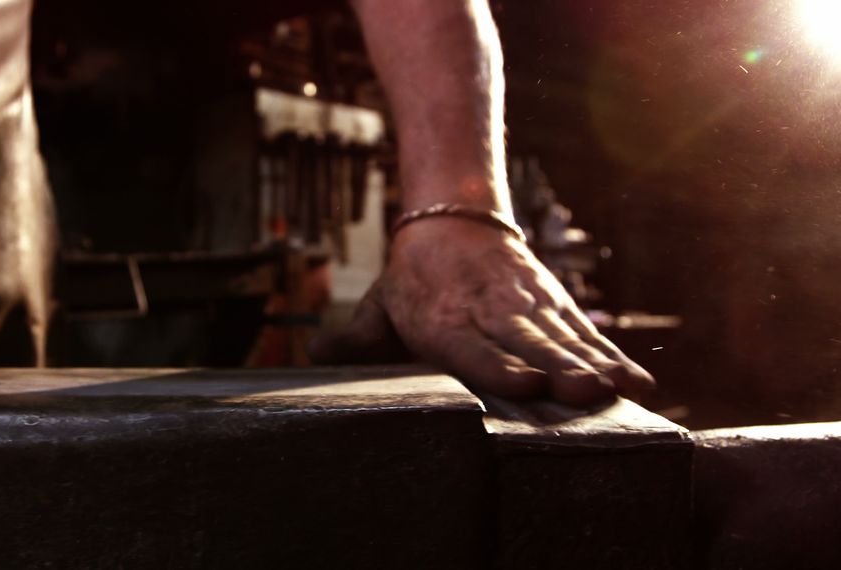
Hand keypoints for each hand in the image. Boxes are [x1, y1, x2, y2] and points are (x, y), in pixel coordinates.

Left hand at [309, 217, 654, 406]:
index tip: (526, 386)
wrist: (453, 218)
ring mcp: (526, 306)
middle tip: (584, 392)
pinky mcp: (552, 304)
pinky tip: (635, 382)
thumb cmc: (412, 279)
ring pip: (561, 336)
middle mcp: (489, 312)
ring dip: (592, 362)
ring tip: (620, 389)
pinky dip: (610, 354)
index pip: (473, 347)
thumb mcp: (380, 305)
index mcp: (443, 319)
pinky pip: (584, 332)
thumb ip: (354, 339)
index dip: (499, 367)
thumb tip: (314, 357)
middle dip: (557, 368)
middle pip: (526, 342)